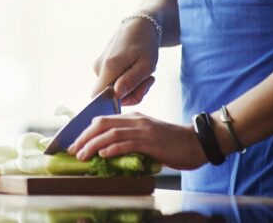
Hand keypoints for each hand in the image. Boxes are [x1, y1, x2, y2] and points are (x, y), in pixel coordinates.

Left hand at [67, 112, 208, 170]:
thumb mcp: (149, 138)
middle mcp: (136, 120)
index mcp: (134, 118)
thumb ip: (132, 141)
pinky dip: (112, 148)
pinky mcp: (151, 141)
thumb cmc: (174, 143)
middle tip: (72, 149)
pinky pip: (127, 142)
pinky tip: (103, 154)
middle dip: (83, 137)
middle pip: (101, 123)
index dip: (86, 131)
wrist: (199, 142)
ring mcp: (143, 129)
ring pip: (110, 133)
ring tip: (82, 155)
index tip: (75, 143)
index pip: (103, 120)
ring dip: (93, 144)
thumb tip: (111, 152)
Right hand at [91, 17, 159, 102]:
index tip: (136, 92)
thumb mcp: (146, 64)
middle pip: (111, 95)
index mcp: (109, 67)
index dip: (114, 103)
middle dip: (132, 94)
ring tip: (145, 73)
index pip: (98, 97)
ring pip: (114, 89)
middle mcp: (99, 68)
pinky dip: (127, 81)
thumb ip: (131, 82)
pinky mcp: (103, 66)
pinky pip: (114, 82)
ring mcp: (99, 67)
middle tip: (148, 81)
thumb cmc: (145, 43)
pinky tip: (137, 71)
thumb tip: (117, 95)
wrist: (139, 25)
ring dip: (132, 87)